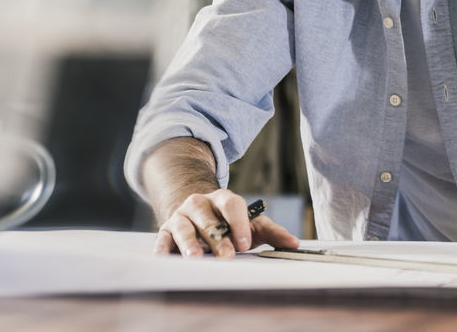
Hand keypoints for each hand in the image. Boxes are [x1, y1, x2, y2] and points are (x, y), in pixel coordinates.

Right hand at [154, 189, 299, 258]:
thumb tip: (294, 243)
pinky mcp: (165, 230)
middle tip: (227, 256)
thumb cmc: (227, 222)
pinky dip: (162, 248)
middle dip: (218, 237)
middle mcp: (200, 204)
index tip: (246, 243)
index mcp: (223, 199)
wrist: (195, 213)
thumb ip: (271, 232)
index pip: (231, 204)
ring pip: (184, 226)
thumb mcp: (249, 223)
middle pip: (208, 218)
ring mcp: (181, 216)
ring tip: (196, 257)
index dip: (239, 223)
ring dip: (190, 242)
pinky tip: (165, 258)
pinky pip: (162, 238)